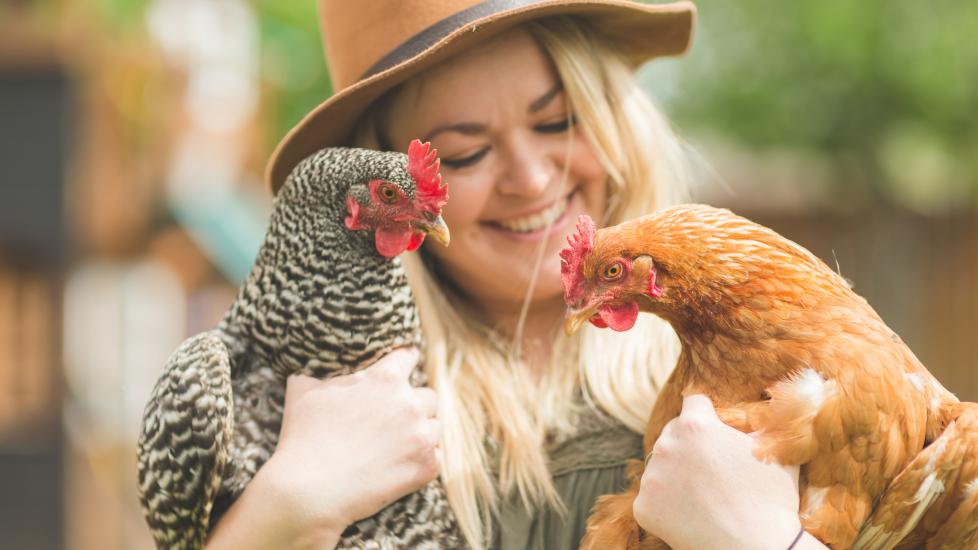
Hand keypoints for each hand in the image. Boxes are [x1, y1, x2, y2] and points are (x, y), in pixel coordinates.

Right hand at [207, 348, 440, 548]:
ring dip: (420, 433)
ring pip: (434, 427)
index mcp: (385, 379)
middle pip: (428, 396)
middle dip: (413, 405)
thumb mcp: (303, 390)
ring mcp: (421, 436)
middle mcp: (409, 403)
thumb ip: (318, 370)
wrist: (309, 491)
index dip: (404, 361)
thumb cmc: (303, 438)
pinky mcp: (426, 467)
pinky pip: (437, 456)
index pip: (409, 356)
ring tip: (396, 447)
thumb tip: (312, 360)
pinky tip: (399, 466)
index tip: (404, 367)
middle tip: (394, 421)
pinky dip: (422, 461)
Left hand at [633, 394, 802, 549]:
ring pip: (662, 465)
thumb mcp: (776, 450)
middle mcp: (666, 445)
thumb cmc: (772, 500)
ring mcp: (652, 477)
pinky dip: (667, 504)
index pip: (695, 402)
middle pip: (674, 433)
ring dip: (677, 473)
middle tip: (713, 468)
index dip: (708, 413)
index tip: (715, 426)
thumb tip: (768, 404)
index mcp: (695, 425)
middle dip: (691, 444)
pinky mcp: (643, 506)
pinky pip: (653, 497)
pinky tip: (691, 513)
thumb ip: (764, 422)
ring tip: (704, 494)